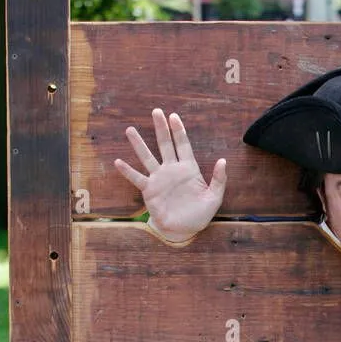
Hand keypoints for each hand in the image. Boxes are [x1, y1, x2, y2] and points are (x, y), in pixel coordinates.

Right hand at [114, 108, 226, 240]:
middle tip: (156, 111)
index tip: (173, 116)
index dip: (179, 131)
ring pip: (148, 157)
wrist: (184, 230)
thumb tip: (223, 160)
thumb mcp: (214, 197)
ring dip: (139, 144)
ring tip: (130, 130)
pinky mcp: (149, 190)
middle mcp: (172, 170)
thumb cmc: (200, 214)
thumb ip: (219, 179)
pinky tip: (118, 162)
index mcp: (188, 169)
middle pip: (165, 144)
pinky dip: (127, 171)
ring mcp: (159, 178)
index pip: (183, 145)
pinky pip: (137, 178)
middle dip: (161, 128)